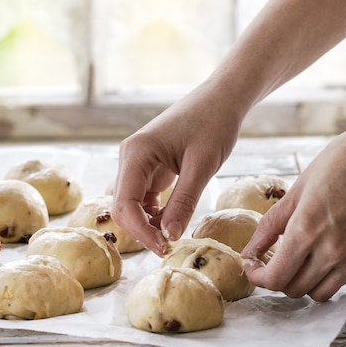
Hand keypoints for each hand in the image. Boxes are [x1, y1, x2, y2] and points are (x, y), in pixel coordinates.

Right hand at [111, 80, 240, 255]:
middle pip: (123, 205)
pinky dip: (155, 211)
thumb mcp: (202, 165)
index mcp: (136, 153)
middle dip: (142, 230)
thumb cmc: (214, 124)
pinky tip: (173, 218)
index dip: (141, 232)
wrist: (222, 98)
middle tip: (169, 247)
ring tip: (173, 235)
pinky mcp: (149, 164)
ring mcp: (138, 160)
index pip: (125, 204)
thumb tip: (169, 236)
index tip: (165, 248)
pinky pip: (144, 196)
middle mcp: (130, 156)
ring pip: (132, 203)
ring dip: (148, 222)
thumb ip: (184, 201)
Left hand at [242, 119, 345, 300]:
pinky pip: (339, 282)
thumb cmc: (338, 165)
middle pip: (294, 290)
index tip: (252, 266)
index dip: (257, 277)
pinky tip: (318, 255)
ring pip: (318, 293)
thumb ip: (270, 225)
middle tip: (269, 261)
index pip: (275, 278)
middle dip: (276, 279)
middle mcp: (331, 251)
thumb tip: (250, 250)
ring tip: (295, 261)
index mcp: (306, 230)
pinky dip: (324, 276)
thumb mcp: (296, 191)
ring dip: (301, 282)